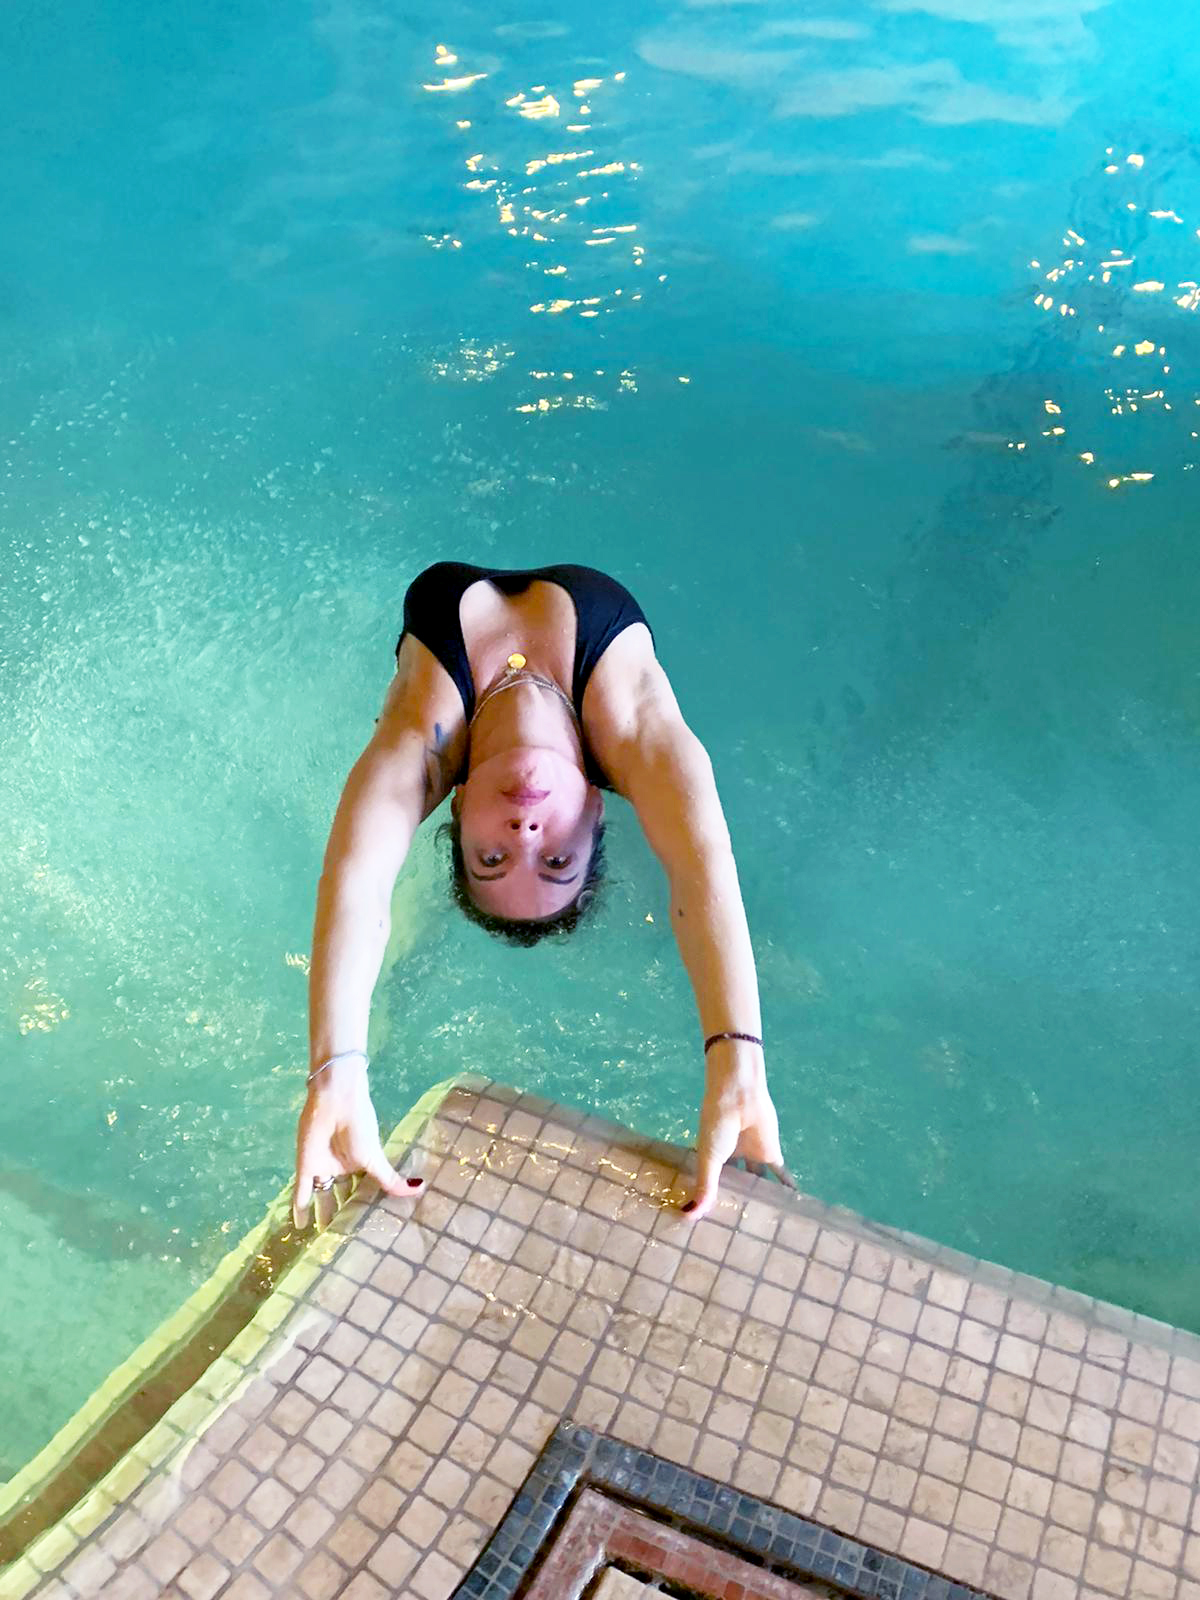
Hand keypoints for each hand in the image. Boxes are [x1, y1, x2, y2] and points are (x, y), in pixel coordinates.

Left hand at [292, 1057, 423, 1228]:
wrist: (337, 1105)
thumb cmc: (360, 1128)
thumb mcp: (375, 1158)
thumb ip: (391, 1179)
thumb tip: (421, 1189)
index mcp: (359, 1164)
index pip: (360, 1190)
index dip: (361, 1208)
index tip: (366, 1229)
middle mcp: (340, 1168)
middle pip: (340, 1195)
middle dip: (341, 1213)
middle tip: (342, 1237)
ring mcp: (321, 1168)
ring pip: (321, 1195)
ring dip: (321, 1213)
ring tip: (322, 1236)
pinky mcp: (304, 1167)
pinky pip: (300, 1192)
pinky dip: (300, 1208)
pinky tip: (300, 1226)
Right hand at [684, 1058, 795, 1218]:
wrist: (738, 1098)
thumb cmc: (717, 1126)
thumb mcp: (708, 1158)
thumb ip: (705, 1188)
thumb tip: (689, 1217)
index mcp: (713, 1159)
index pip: (712, 1185)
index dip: (713, 1202)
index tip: (711, 1227)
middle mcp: (732, 1161)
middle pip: (737, 1186)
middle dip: (738, 1204)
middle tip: (739, 1234)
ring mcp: (753, 1157)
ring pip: (758, 1183)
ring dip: (761, 1199)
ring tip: (764, 1226)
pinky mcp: (771, 1154)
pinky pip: (780, 1175)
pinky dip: (786, 1187)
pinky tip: (792, 1206)